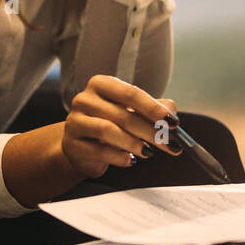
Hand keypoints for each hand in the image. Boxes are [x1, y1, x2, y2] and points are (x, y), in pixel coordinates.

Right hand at [61, 74, 181, 178]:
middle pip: (122, 115)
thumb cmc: (110, 123)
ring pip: (108, 131)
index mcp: (102, 84)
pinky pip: (98, 151)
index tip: (173, 122)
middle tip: (170, 144)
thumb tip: (172, 112)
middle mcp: (85, 99)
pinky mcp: (72, 145)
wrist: (81, 146)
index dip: (153, 108)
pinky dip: (119, 157)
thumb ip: (153, 109)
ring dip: (134, 143)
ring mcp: (74, 122)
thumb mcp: (132, 112)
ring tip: (149, 152)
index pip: (131, 93)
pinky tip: (131, 160)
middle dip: (150, 131)